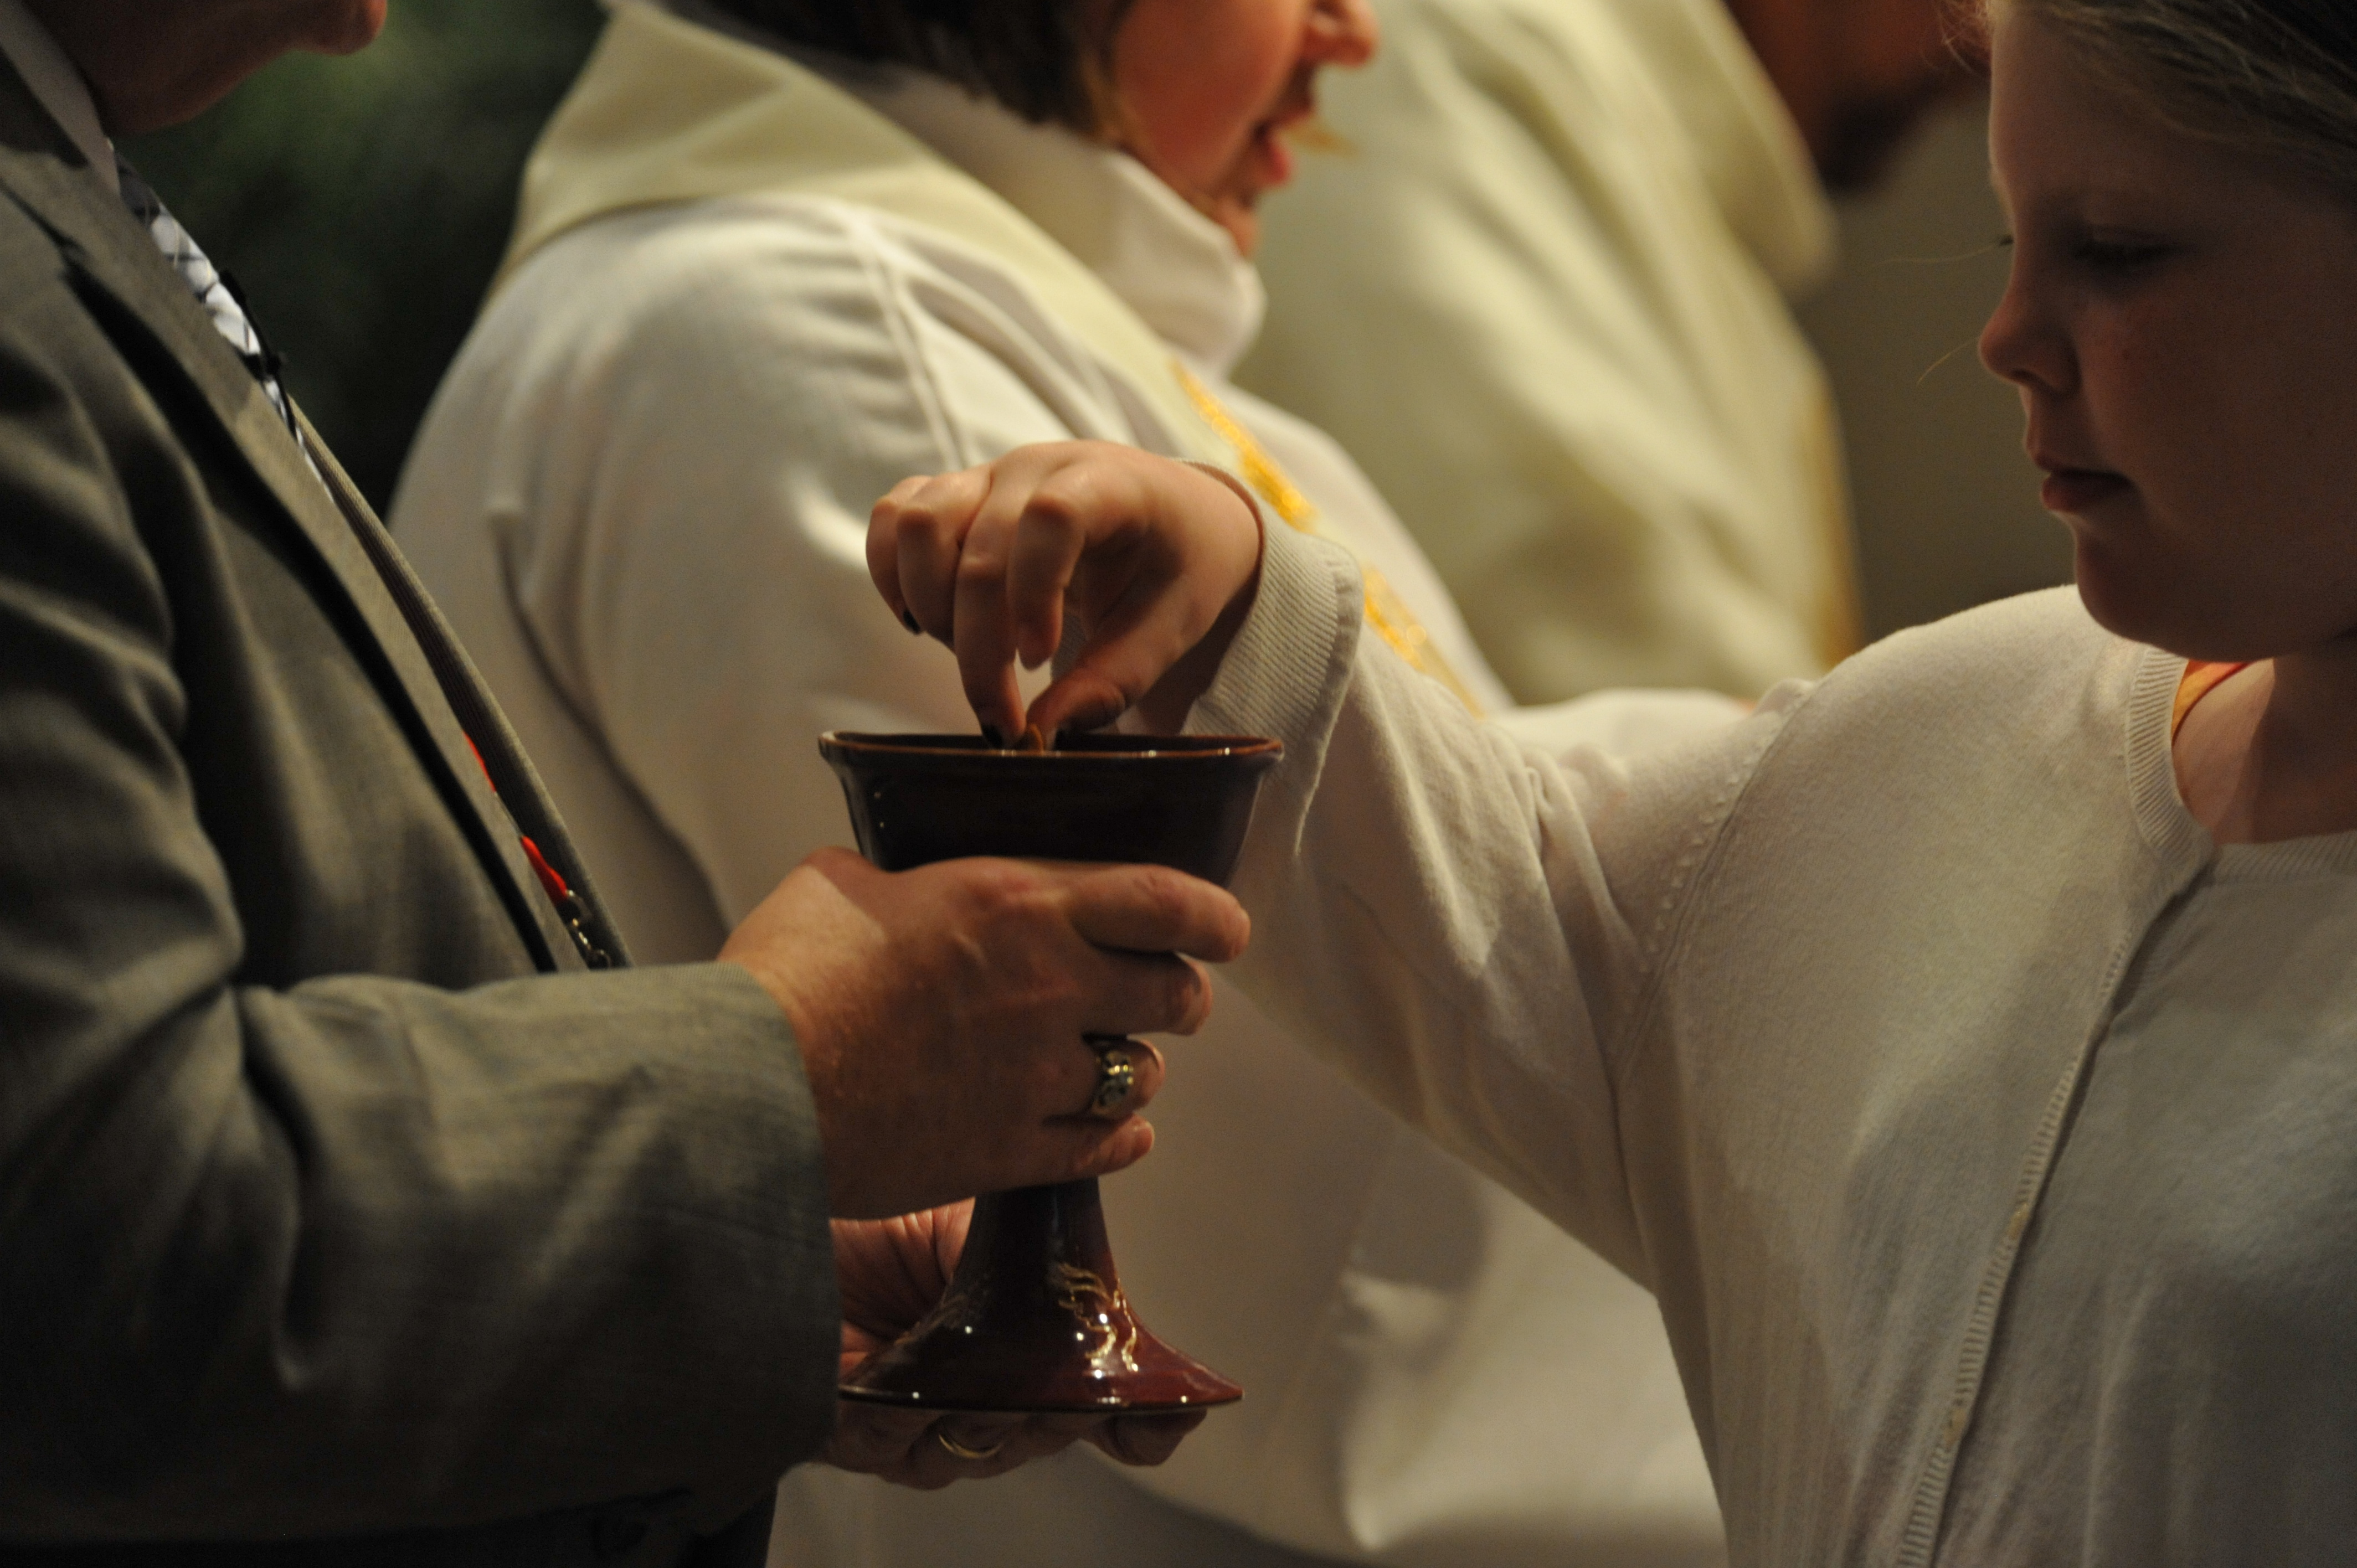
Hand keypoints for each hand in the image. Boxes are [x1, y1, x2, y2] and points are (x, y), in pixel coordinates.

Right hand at [721, 848, 1248, 1217]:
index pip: (1166, 901)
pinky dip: (1118, 1140)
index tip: (1227, 929)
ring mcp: (1036, 1078)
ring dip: (1136, 1069)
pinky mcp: (1010, 1153)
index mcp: (1019, 904)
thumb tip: (892, 884)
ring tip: (1112, 1065)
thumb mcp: (841, 882)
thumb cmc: (784, 975)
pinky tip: (1113, 1135)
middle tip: (1165, 997)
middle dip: (1181, 995)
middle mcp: (1050, 987)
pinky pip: (1102, 1150)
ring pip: (1142, 1076)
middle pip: (1175, 994)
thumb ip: (897, 877)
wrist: (750, 1092)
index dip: (1214, 917)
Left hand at [823, 1205, 1206, 1487]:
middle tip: (1062, 1384)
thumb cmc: (882, 1212)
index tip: (1175, 1408)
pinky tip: (897, 1391)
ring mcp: (915, 1423)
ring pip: (964, 1450)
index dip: (1144, 1420)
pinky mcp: (844, 1428)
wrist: (786, 1200)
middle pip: (1039, 1436)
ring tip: (979, 1384)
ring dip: (976, 1417)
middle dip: (1054, 1412)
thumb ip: (1046, 1233)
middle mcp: (978, 1400)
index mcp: (1026, 1354)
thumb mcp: (980, 1215)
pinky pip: (878, 1444)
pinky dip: (892, 1420)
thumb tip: (1111, 1184)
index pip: (1102, 1411)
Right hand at [868, 442, 1263, 739]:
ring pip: (917, 522)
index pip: (1051, 518)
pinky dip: (893, 574)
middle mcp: (1037, 468)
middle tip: (1001, 713)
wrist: (1178, 515)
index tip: (1039, 660)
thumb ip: (1114, 680)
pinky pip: (894, 517)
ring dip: (929, 604)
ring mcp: (987, 475)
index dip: (1033, 592)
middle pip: (976, 545)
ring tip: (969, 652)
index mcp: (1109, 484)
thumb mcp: (1172, 627)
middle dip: (976, 644)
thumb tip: (1047, 732)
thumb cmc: (1181, 567)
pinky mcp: (955, 494)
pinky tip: (927, 622)